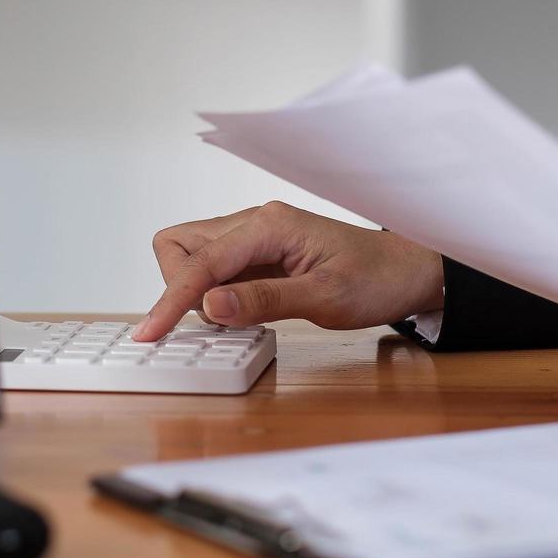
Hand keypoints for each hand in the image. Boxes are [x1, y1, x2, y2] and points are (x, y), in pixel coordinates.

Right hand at [134, 201, 443, 341]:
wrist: (408, 272)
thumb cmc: (376, 280)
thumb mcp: (326, 298)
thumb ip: (264, 300)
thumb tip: (210, 306)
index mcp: (268, 226)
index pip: (200, 262)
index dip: (170, 300)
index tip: (150, 334)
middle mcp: (254, 224)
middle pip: (180, 244)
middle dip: (177, 286)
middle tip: (208, 321)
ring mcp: (254, 238)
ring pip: (192, 255)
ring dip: (194, 291)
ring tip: (231, 320)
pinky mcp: (257, 255)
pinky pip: (215, 269)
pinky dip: (213, 295)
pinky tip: (237, 314)